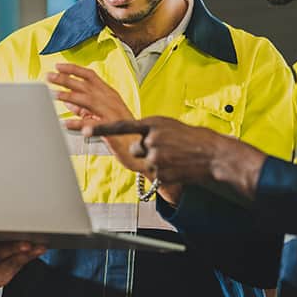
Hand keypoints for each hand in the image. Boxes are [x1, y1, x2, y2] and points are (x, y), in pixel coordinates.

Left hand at [47, 63, 142, 169]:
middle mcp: (111, 100)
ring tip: (53, 95)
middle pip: (85, 85)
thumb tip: (66, 99)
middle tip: (48, 77)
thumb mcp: (102, 115)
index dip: (74, 69)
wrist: (140, 146)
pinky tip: (65, 123)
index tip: (58, 66)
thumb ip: (84, 108)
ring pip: (88, 100)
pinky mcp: (111, 129)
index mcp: (109, 94)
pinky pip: (92, 124)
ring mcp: (112, 114)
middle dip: (66, 79)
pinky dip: (77, 123)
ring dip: (69, 96)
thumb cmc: (122, 131)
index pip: (90, 76)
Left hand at [84, 116, 265, 200]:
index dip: (101, 128)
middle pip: (134, 148)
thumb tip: (138, 138)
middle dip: (145, 151)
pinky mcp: (161, 171)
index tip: (83, 129)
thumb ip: (151, 130)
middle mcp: (151, 138)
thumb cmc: (192, 139)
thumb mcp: (169, 127)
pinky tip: (176, 167)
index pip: (121, 125)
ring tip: (173, 158)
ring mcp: (156, 155)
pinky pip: (154, 173)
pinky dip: (163, 172)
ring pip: (144, 161)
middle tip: (165, 150)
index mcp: (153, 123)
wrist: (213, 154)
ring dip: (155, 162)